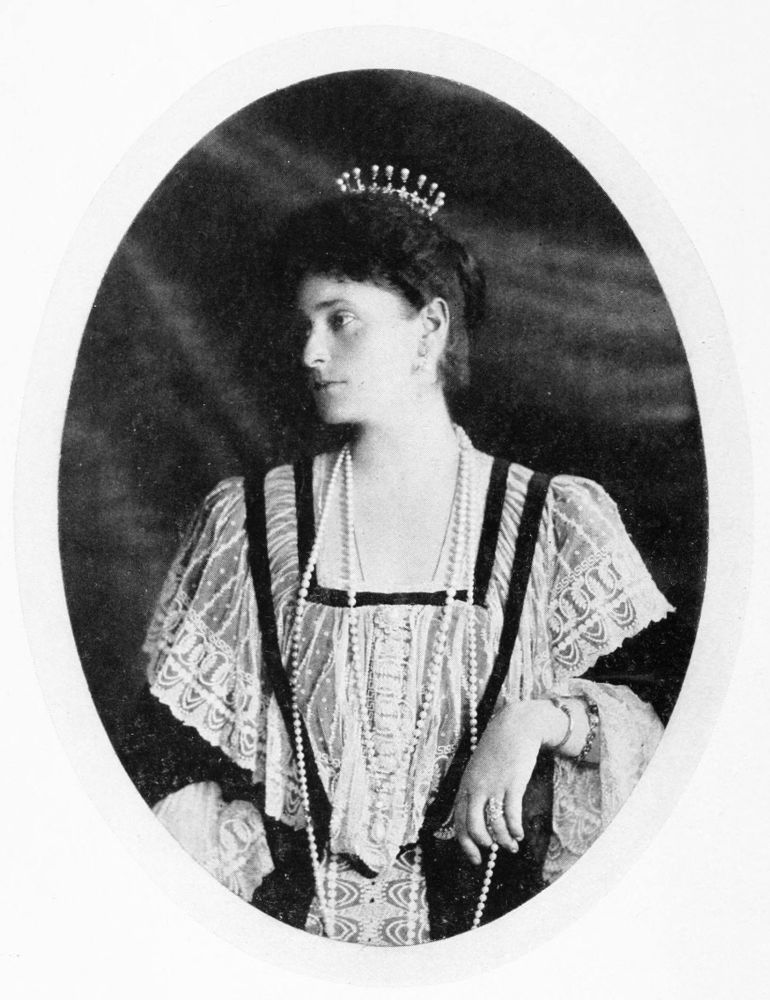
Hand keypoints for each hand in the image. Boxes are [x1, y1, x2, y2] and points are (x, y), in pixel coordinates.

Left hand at [452, 699, 565, 864]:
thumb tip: (479, 817)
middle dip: (482, 846)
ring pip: (494, 824)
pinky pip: (511, 814)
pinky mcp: (512, 783)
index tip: (475, 857)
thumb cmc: (497, 749)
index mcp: (465, 785)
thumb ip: (475, 790)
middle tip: (491, 854)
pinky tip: (520, 834)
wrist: (515, 726)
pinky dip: (515, 829)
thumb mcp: (478, 768)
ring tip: (512, 845)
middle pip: (473, 826)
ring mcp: (494, 786)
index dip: (465, 843)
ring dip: (503, 841)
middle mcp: (476, 787)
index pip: (458, 821)